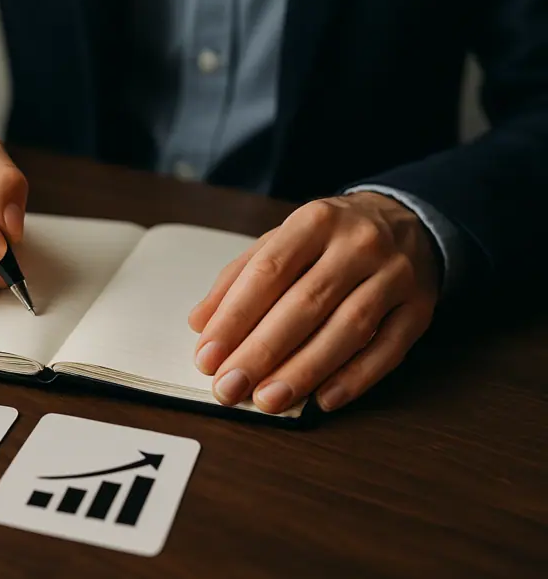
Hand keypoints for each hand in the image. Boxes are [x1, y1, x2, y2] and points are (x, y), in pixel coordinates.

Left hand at [188, 192, 440, 413]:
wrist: (407, 222)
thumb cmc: (330, 239)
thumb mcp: (282, 241)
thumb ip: (238, 278)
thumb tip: (200, 323)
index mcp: (314, 221)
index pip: (267, 272)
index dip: (234, 318)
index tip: (207, 356)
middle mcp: (358, 244)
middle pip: (305, 304)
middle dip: (262, 351)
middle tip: (230, 386)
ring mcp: (394, 275)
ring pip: (348, 329)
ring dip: (305, 370)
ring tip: (268, 399)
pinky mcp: (420, 307)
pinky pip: (389, 349)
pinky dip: (355, 379)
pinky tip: (324, 400)